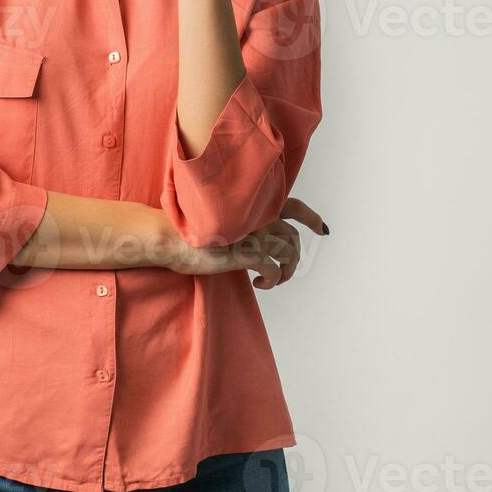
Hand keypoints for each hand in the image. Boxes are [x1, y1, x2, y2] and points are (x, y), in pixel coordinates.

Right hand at [167, 197, 328, 288]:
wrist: (169, 237)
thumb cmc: (187, 231)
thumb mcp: (220, 221)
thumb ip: (239, 223)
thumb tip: (250, 237)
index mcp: (252, 206)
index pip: (293, 206)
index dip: (311, 217)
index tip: (322, 228)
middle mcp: (257, 216)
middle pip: (293, 237)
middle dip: (295, 257)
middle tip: (288, 270)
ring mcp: (254, 233)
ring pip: (289, 253)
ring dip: (286, 271)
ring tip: (271, 281)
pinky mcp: (247, 252)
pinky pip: (274, 269)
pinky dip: (272, 280)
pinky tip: (259, 285)